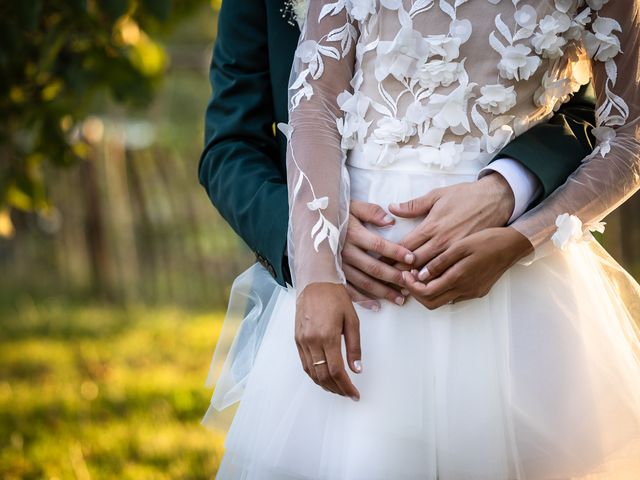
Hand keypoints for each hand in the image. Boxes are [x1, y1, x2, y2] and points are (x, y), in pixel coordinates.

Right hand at [295, 282, 361, 400]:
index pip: (336, 371)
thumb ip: (354, 347)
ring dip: (325, 385)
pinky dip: (314, 375)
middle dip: (337, 389)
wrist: (315, 282)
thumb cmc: (335, 297)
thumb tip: (357, 369)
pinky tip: (324, 377)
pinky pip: (304, 363)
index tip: (354, 394)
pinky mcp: (297, 339)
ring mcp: (302, 341)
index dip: (346, 387)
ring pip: (312, 373)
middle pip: (323, 376)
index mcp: (327, 336)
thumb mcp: (352, 320)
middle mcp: (311, 341)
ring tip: (338, 388)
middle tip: (348, 394)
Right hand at [342, 200, 414, 308]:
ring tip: (401, 298)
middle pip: (374, 268)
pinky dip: (363, 300)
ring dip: (383, 292)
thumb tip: (390, 221)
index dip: (396, 252)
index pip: (378, 245)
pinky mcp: (333, 275)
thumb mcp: (352, 207)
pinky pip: (349, 290)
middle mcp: (345, 252)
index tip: (412, 259)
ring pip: (364, 282)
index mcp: (352, 234)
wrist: (311, 224)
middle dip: (394, 277)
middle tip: (411, 283)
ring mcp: (339, 266)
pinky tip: (377, 306)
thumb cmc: (336, 215)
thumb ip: (371, 212)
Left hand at [389, 173, 514, 279]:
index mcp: (432, 228)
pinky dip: (436, 283)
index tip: (380, 262)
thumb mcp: (439, 195)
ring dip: (416, 282)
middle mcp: (442, 244)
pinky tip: (428, 285)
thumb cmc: (468, 196)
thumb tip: (393, 208)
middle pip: (414, 265)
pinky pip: (448, 278)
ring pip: (430, 275)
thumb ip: (414, 205)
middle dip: (399, 273)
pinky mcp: (468, 260)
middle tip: (387, 278)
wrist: (499, 201)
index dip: (391, 257)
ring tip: (404, 286)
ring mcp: (456, 255)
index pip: (405, 248)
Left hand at [401, 227, 532, 308]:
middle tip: (408, 277)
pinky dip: (440, 290)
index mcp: (459, 277)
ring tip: (419, 275)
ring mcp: (472, 292)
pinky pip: (453, 296)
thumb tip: (421, 275)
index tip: (404, 273)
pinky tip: (437, 275)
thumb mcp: (461, 245)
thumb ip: (440, 261)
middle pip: (431, 302)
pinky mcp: (477, 291)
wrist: (513, 244)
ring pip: (442, 301)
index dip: (411, 286)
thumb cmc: (487, 239)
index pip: (426, 292)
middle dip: (416, 292)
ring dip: (427, 292)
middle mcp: (465, 290)